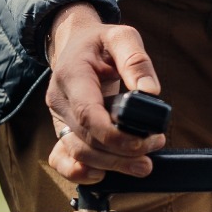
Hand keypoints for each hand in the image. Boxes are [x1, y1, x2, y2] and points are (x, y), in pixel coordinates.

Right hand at [45, 5, 165, 184]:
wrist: (75, 44)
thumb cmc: (100, 42)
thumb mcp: (121, 36)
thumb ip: (136, 60)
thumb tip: (152, 92)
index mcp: (72, 75)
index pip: (87, 113)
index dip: (113, 134)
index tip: (143, 142)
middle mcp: (60, 99)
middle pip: (86, 138)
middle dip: (121, 152)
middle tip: (154, 148)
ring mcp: (57, 117)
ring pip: (77, 152)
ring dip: (110, 165)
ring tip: (143, 164)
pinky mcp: (62, 129)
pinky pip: (61, 158)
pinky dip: (80, 172)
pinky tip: (104, 175)